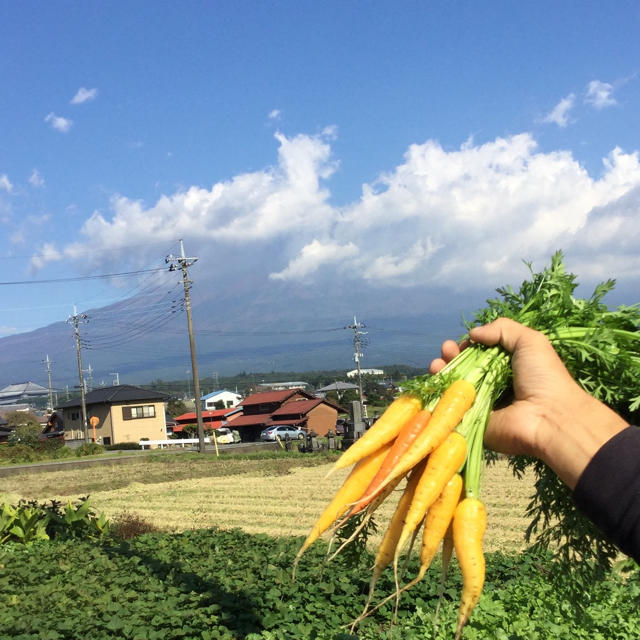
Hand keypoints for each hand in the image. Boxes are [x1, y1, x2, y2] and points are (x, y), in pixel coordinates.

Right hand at [430, 318, 626, 488]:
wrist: (548, 417)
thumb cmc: (544, 377)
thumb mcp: (529, 341)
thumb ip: (502, 329)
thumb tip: (472, 333)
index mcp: (507, 367)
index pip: (479, 354)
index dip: (467, 347)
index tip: (461, 343)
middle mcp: (492, 385)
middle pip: (463, 368)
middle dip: (451, 357)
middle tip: (446, 351)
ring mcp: (480, 404)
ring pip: (453, 386)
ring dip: (442, 372)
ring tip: (437, 364)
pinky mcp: (471, 421)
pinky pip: (451, 406)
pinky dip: (440, 394)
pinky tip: (436, 380)